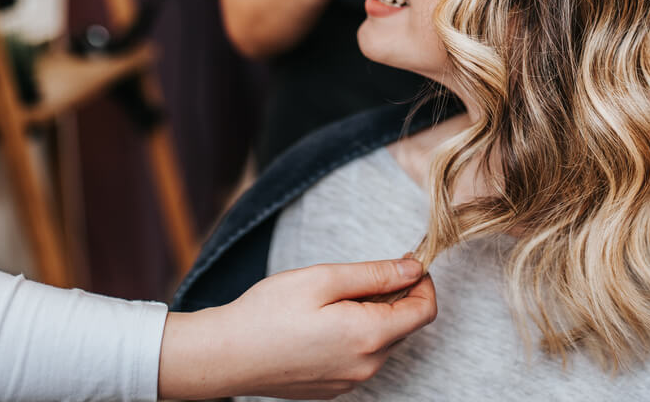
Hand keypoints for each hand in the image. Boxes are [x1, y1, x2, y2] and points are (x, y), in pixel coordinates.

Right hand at [157, 258, 436, 399]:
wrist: (224, 356)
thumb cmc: (269, 312)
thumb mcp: (325, 278)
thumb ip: (376, 274)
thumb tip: (414, 268)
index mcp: (369, 336)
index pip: (425, 311)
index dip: (422, 282)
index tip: (406, 261)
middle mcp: (367, 366)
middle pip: (405, 326)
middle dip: (396, 296)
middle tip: (361, 276)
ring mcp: (350, 381)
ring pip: (383, 342)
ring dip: (375, 316)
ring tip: (335, 299)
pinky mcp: (333, 388)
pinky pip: (361, 357)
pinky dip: (357, 336)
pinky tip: (324, 323)